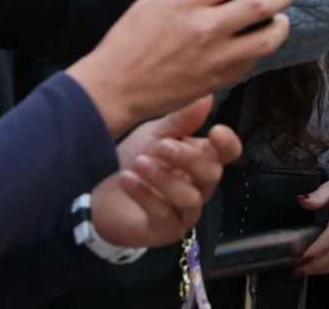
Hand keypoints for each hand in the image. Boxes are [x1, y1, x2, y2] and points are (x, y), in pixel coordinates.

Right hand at [66, 0, 293, 135]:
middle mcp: (206, 28)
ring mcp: (216, 57)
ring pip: (268, 38)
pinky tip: (255, 42)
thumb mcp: (148, 2)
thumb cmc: (127, 43)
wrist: (115, 89)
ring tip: (277, 18)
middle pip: (263, 4)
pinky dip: (260, 49)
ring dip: (280, 25)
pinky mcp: (220, 80)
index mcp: (188, 2)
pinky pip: (252, 61)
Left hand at [91, 95, 241, 247]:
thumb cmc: (133, 160)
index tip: (215, 131)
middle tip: (161, 146)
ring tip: (139, 164)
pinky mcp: (166, 231)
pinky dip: (145, 195)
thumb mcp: (154, 135)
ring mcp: (185, 212)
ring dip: (163, 178)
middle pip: (212, 174)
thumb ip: (180, 121)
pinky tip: (127, 179)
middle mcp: (200, 187)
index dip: (227, 144)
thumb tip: (206, 97)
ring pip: (190, 198)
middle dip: (188, 158)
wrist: (99, 193)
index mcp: (202, 160)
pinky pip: (165, 215)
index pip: (229, 154)